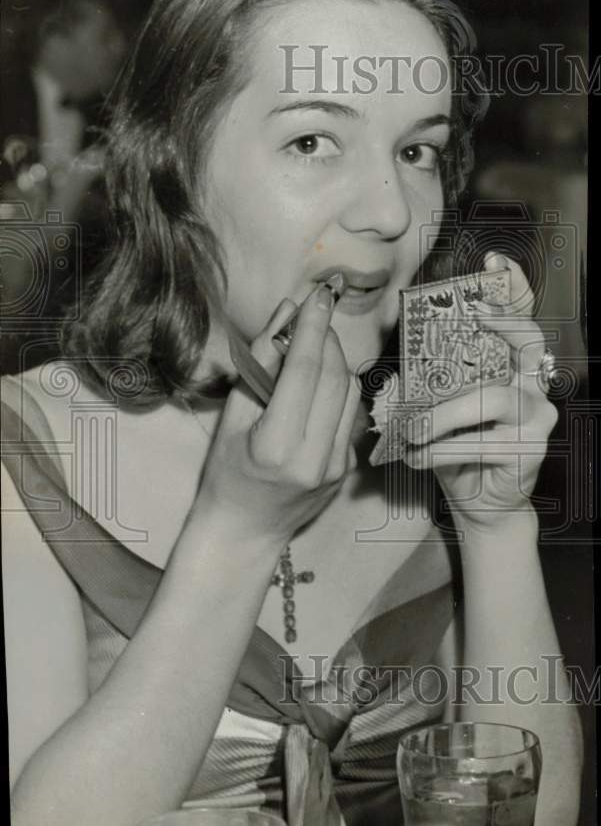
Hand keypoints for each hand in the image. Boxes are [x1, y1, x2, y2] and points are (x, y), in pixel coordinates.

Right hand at [196, 286, 361, 545]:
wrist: (246, 530)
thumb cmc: (227, 473)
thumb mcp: (232, 417)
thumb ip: (260, 363)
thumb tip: (287, 313)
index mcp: (277, 446)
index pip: (304, 373)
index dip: (312, 328)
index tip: (318, 294)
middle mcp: (315, 458)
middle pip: (334, 376)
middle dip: (325, 338)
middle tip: (310, 316)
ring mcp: (337, 466)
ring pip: (349, 391)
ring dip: (333, 360)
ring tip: (307, 351)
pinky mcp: (348, 467)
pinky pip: (350, 411)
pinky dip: (335, 387)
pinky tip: (314, 384)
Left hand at [402, 253, 558, 529]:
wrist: (478, 501)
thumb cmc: (455, 446)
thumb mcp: (438, 404)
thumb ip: (430, 376)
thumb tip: (396, 346)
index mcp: (508, 365)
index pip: (520, 316)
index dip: (512, 287)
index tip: (494, 263)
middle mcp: (530, 384)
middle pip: (527, 341)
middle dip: (501, 323)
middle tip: (475, 315)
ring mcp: (536, 417)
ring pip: (491, 399)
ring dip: (444, 416)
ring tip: (411, 431)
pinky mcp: (530, 450)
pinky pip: (482, 444)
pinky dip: (443, 451)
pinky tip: (417, 457)